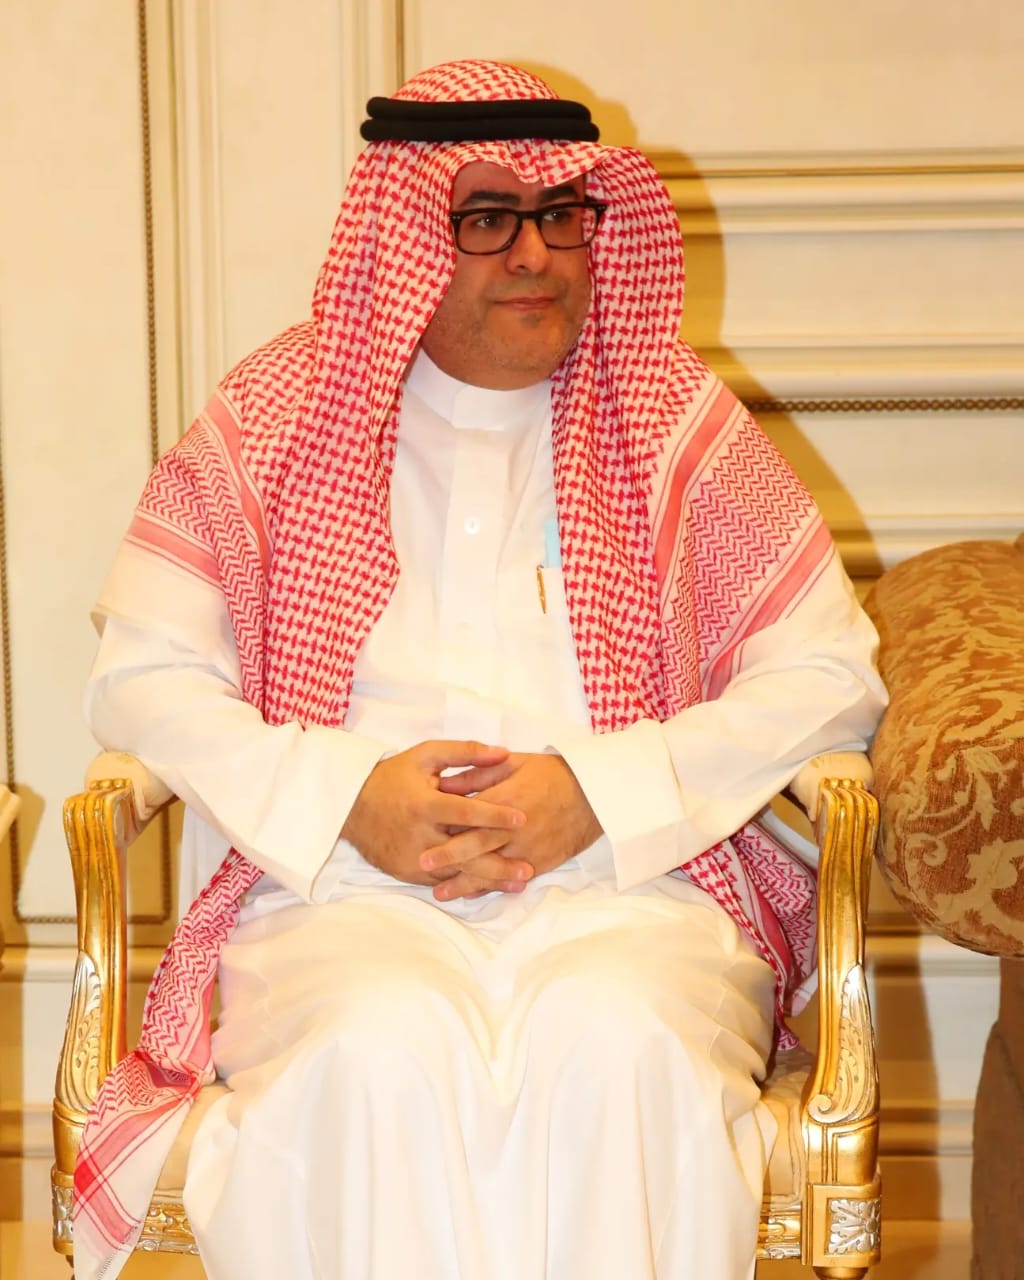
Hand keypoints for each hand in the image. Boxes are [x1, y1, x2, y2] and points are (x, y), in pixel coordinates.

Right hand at [341, 740, 534, 897]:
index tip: (523, 818)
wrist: (351, 806)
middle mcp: (418, 835)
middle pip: (465, 853)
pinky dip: (465, 883)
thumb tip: (502, 753)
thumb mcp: (425, 755)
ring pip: (456, 873)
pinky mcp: (406, 873)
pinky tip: (490, 886)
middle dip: (499, 863)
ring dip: (488, 880)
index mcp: (424, 804)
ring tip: (518, 884)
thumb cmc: (393, 776)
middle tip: (529, 870)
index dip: (496, 815)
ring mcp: (411, 858)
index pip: (466, 812)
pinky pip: (441, 881)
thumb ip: (465, 752)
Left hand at [427, 752, 602, 886]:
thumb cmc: (551, 774)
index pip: (472, 814)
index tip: (423, 829)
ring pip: (492, 868)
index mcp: (508, 798)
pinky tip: (471, 893)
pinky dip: (490, 887)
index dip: (447, 823)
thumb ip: (479, 773)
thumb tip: (446, 783)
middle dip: (449, 856)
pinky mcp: (539, 862)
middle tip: (423, 863)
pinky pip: (510, 878)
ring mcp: (528, 848)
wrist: (594, 795)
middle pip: (477, 844)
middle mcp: (516, 827)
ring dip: (465, 882)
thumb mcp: (515, 763)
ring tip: (440, 892)